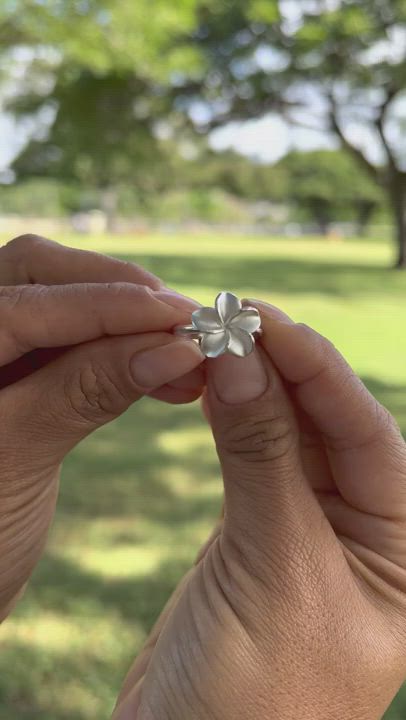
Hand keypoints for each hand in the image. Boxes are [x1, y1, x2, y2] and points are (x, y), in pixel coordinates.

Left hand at [0, 235, 203, 620]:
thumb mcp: (16, 461)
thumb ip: (85, 391)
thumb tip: (173, 347)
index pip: (24, 301)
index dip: (106, 305)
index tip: (179, 315)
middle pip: (38, 275)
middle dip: (116, 294)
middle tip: (187, 324)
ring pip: (59, 304)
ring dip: (126, 324)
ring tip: (187, 355)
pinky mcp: (12, 377)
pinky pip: (67, 345)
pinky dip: (117, 354)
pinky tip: (162, 372)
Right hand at [113, 302, 405, 719]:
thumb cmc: (260, 694)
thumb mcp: (277, 568)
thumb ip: (262, 458)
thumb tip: (243, 360)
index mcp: (404, 549)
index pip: (371, 435)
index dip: (320, 371)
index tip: (268, 321)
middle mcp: (365, 531)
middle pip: (330, 425)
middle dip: (285, 369)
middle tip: (233, 317)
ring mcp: (307, 526)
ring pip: (287, 434)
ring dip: (253, 386)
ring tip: (216, 339)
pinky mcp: (256, 529)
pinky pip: (251, 457)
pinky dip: (230, 417)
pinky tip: (212, 382)